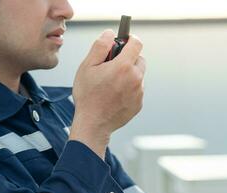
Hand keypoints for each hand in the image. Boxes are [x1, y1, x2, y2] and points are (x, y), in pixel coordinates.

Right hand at [70, 30, 145, 158]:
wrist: (93, 124)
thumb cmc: (87, 96)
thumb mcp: (87, 67)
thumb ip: (100, 46)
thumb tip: (109, 34)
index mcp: (124, 66)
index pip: (137, 43)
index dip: (129, 39)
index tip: (123, 42)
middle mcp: (136, 78)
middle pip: (139, 59)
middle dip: (128, 59)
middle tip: (112, 67)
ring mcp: (139, 92)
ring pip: (138, 75)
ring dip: (128, 75)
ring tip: (111, 84)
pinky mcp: (139, 103)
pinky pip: (137, 89)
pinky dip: (129, 88)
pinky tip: (114, 95)